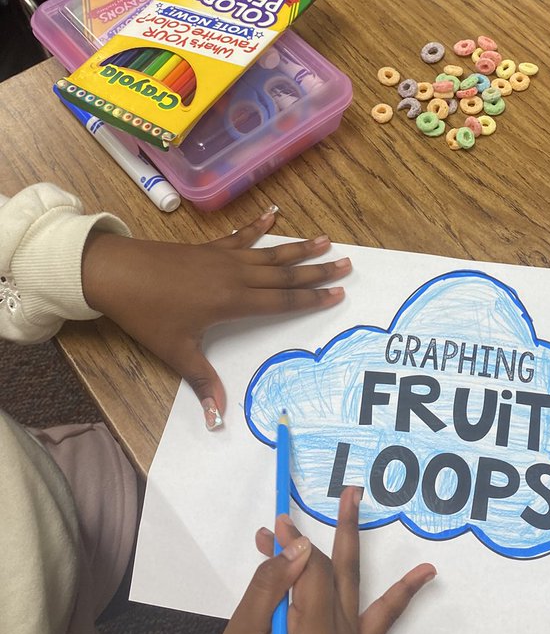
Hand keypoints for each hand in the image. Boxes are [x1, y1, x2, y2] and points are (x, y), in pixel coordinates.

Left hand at [81, 208, 350, 428]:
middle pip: (284, 274)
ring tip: (326, 240)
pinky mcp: (210, 247)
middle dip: (317, 270)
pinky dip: (259, 226)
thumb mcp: (175, 352)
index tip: (338, 293)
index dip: (311, 298)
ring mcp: (224, 257)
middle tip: (347, 263)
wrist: (118, 273)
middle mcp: (236, 275)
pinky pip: (242, 236)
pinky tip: (274, 215)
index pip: (281, 301)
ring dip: (299, 248)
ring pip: (270, 253)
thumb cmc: (147, 314)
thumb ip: (203, 381)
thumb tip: (218, 418)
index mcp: (233, 301)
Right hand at [205, 486, 435, 633]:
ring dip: (357, 548)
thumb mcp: (243, 631)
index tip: (277, 526)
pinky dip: (401, 596)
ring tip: (364, 509)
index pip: (313, 572)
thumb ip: (271, 585)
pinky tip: (424, 574)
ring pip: (358, 587)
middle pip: (338, 574)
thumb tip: (300, 544)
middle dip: (344, 529)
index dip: (295, 544)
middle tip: (350, 492)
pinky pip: (381, 621)